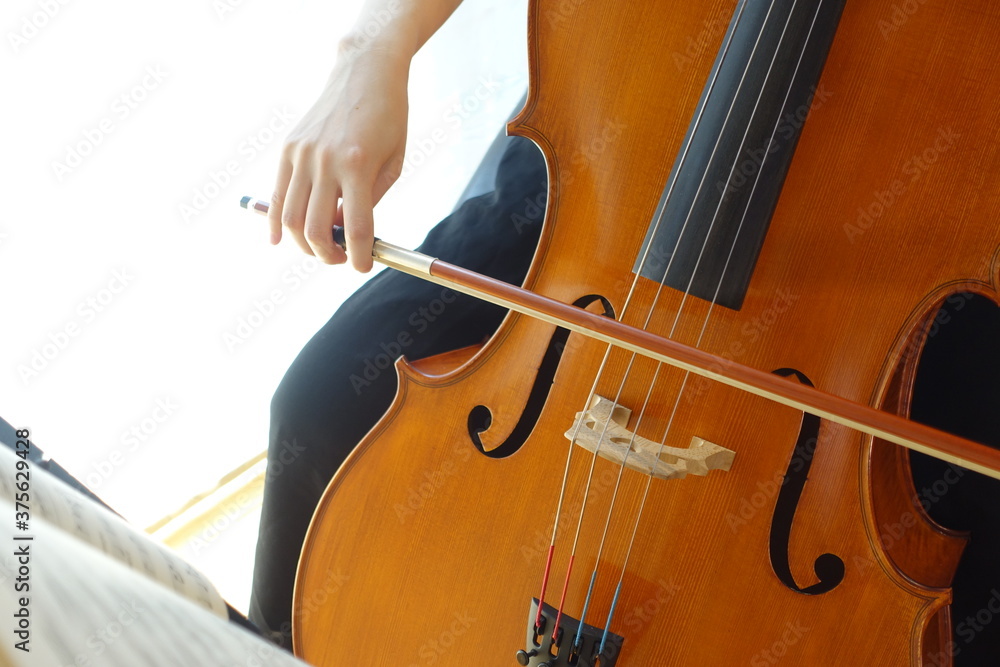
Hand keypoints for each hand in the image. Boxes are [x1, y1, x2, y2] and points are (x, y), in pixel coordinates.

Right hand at [269, 41, 409, 271]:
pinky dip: (277, 223)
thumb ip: (370, 200)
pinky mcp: (288, 148)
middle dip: (328, 256)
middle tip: (341, 259)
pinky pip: (277, 196)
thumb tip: (344, 233)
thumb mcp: (393, 162)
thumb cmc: (389, 119)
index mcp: (358, 165)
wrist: (365, 72)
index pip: (357, 228)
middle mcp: (325, 161)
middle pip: (317, 230)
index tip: (363, 267)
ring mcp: (302, 154)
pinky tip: (279, 240)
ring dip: (304, 245)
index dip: (359, 257)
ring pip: (291, 219)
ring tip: (320, 249)